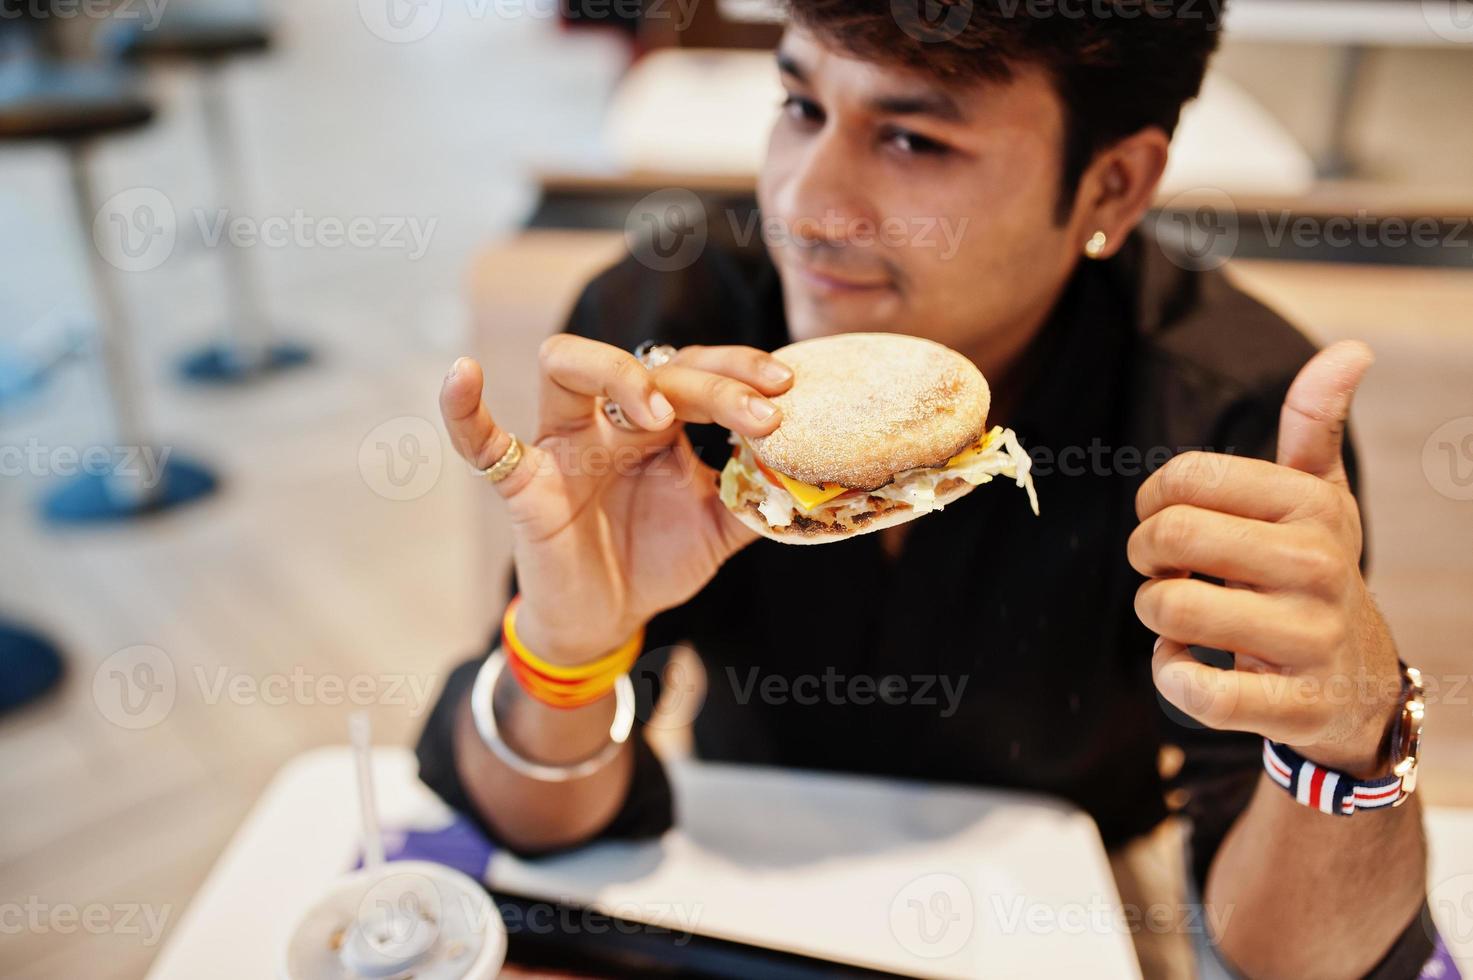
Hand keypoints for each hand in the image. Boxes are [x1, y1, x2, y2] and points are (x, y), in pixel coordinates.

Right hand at [441, 337, 791, 663]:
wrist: (606, 622)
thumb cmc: (654, 561)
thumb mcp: (720, 529)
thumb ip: (758, 497)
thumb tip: (810, 470)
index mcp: (656, 422)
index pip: (694, 368)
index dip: (738, 370)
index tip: (787, 385)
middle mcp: (608, 419)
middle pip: (649, 364)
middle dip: (710, 384)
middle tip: (760, 415)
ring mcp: (562, 445)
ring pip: (565, 366)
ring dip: (616, 373)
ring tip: (660, 414)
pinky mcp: (524, 485)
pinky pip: (483, 442)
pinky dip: (464, 409)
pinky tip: (463, 375)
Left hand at [1128, 341, 1401, 777]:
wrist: (1359, 686)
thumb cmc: (1310, 574)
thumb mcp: (1317, 497)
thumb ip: (1315, 424)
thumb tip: (1350, 349)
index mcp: (1312, 505)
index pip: (1187, 478)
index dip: (1153, 500)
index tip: (1165, 518)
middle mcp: (1318, 565)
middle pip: (1169, 537)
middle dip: (1145, 555)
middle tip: (1164, 569)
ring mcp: (1309, 638)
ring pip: (1171, 609)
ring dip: (1154, 615)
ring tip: (1183, 614)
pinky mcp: (1293, 705)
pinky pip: (1193, 688)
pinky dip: (1170, 676)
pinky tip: (1190, 666)